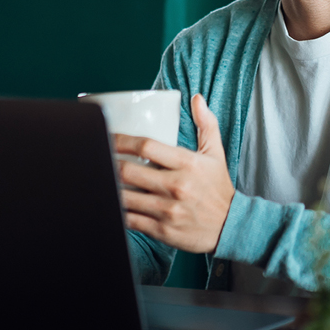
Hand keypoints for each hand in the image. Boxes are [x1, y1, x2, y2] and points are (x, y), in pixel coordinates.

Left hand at [114, 94, 234, 253]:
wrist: (231, 226)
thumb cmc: (218, 187)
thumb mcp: (215, 153)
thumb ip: (206, 124)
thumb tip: (196, 98)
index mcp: (187, 163)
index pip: (146, 145)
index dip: (121, 139)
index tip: (108, 135)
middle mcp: (176, 186)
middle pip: (128, 171)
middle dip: (108, 162)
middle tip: (98, 155)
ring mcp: (167, 210)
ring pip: (124, 196)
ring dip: (109, 186)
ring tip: (99, 177)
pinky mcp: (161, 231)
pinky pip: (130, 220)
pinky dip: (116, 211)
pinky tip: (110, 202)